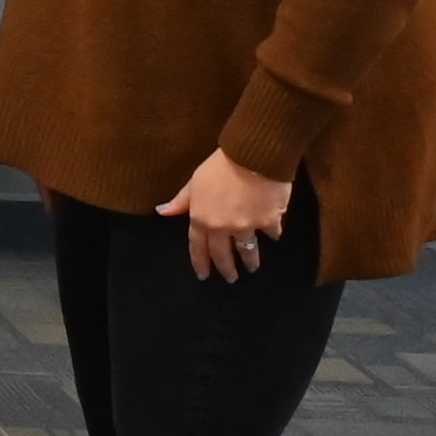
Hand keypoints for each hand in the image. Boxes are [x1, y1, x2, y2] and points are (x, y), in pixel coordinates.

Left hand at [158, 148, 292, 280]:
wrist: (253, 156)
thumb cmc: (220, 166)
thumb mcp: (194, 182)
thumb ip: (181, 201)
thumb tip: (162, 212)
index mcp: (201, 219)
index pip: (198, 247)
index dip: (200, 263)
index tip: (204, 276)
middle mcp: (222, 228)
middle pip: (222, 254)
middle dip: (226, 269)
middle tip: (231, 278)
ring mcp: (247, 227)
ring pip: (247, 249)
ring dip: (250, 260)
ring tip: (253, 267)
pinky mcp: (269, 221)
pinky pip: (271, 233)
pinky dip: (272, 234)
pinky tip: (273, 237)